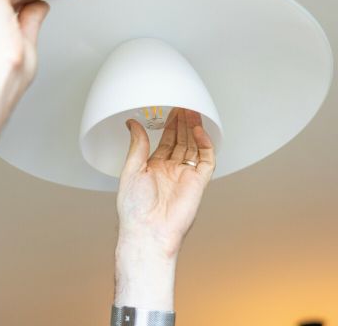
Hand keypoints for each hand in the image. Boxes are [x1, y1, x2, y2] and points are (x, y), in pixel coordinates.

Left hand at [114, 108, 214, 309]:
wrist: (147, 231)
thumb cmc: (135, 209)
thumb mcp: (131, 169)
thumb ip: (137, 145)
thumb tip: (133, 124)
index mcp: (154, 168)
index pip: (165, 141)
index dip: (169, 125)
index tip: (169, 109)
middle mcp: (171, 171)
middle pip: (181, 141)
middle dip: (183, 123)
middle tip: (184, 105)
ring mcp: (185, 176)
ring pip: (194, 146)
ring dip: (193, 129)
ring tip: (192, 111)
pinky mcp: (198, 182)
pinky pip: (206, 160)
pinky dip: (205, 144)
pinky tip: (198, 131)